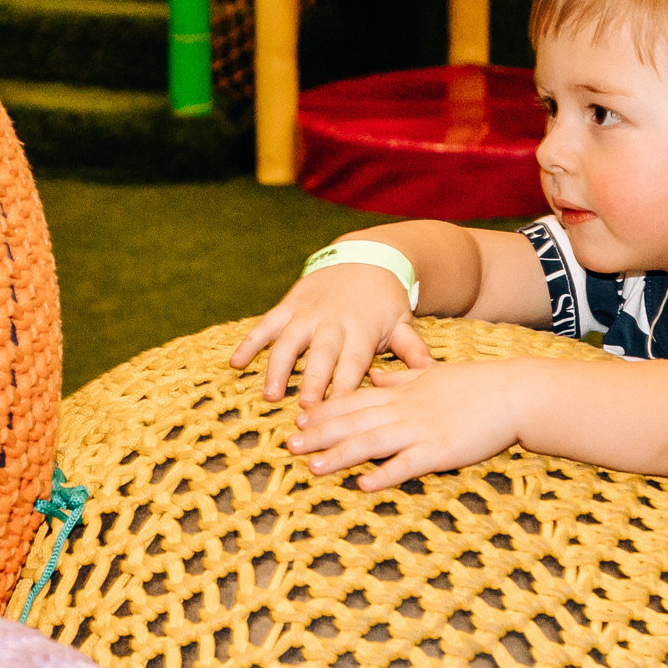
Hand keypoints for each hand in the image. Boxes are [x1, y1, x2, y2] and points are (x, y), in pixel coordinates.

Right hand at [229, 263, 433, 403]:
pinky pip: (266, 324)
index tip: (340, 411)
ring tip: (269, 395)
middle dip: (312, 382)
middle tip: (305, 409)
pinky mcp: (288, 305)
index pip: (354, 363)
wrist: (366, 257)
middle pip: (321, 356)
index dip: (346, 387)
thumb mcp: (403, 322)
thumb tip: (432, 373)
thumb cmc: (386, 301)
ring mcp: (307, 313)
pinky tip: (235, 363)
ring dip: (278, 368)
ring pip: (289, 342)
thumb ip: (413, 350)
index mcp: (362, 329)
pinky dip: (250, 342)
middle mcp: (332, 321)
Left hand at [285, 359, 525, 491]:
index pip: (354, 400)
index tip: (298, 419)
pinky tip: (364, 483)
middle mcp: (404, 409)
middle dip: (320, 434)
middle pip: (354, 421)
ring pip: (372, 441)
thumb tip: (377, 373)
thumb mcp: (431, 374)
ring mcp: (421, 429)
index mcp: (401, 392)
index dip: (324, 410)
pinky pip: (407, 463)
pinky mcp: (440, 449)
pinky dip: (385, 473)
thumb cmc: (475, 385)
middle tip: (290, 445)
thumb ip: (401, 375)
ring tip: (313, 467)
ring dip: (340, 454)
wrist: (513, 392)